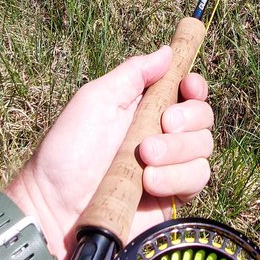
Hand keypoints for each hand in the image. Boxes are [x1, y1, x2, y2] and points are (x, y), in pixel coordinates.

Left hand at [7, 46, 213, 259]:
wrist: (56, 208)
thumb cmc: (67, 151)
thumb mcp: (96, 100)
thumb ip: (132, 74)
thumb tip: (167, 51)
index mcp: (144, 107)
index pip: (186, 91)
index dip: (194, 86)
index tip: (189, 86)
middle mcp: (162, 134)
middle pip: (202, 117)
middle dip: (187, 118)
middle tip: (163, 124)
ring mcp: (169, 166)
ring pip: (203, 148)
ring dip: (178, 149)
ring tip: (144, 158)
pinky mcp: (172, 196)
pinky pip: (197, 179)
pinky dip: (176, 177)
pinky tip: (149, 182)